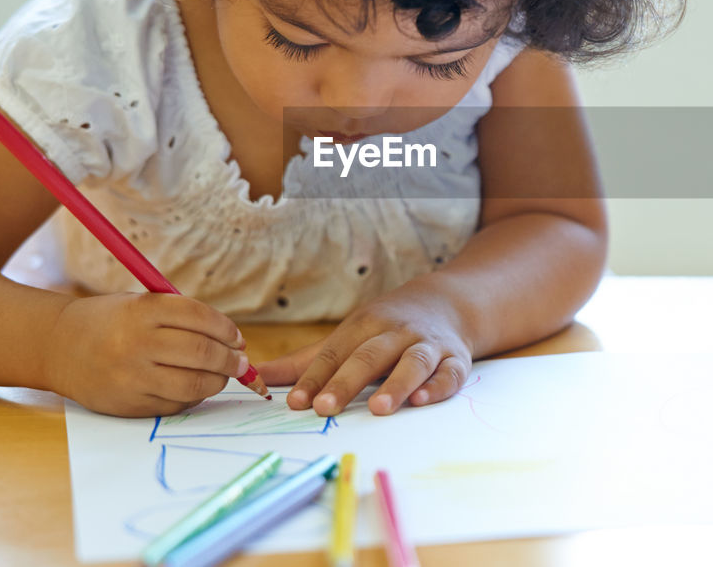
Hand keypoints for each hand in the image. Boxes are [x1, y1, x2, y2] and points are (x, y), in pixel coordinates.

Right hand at [44, 292, 249, 416]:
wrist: (57, 347)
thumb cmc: (110, 321)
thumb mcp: (141, 304)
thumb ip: (182, 317)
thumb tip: (233, 341)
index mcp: (141, 311)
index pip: (199, 317)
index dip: (226, 329)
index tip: (237, 338)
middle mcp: (136, 344)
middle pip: (201, 352)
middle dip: (230, 359)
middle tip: (241, 361)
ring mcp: (132, 377)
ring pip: (194, 383)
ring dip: (218, 381)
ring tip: (223, 375)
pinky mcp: (129, 404)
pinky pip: (176, 403)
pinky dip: (194, 396)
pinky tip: (196, 387)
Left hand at [257, 281, 472, 416]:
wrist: (448, 304)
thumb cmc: (386, 328)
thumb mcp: (348, 336)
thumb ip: (305, 361)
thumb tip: (256, 376)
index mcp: (365, 325)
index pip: (335, 352)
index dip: (314, 377)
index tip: (294, 402)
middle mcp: (396, 332)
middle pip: (369, 356)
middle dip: (346, 381)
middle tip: (325, 408)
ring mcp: (428, 345)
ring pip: (412, 362)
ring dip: (396, 384)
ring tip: (379, 408)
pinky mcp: (457, 360)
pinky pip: (449, 374)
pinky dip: (437, 387)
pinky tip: (422, 401)